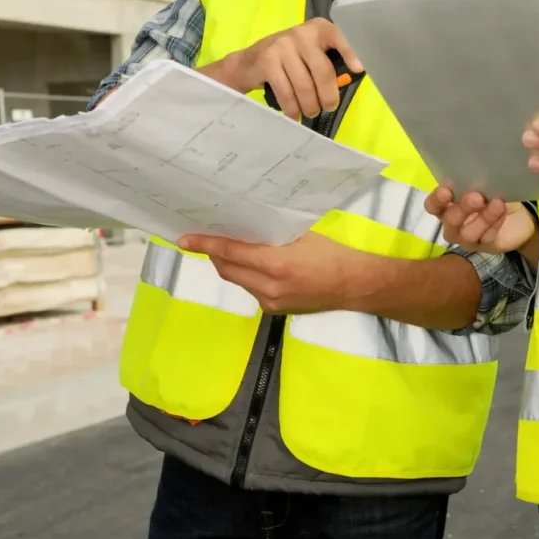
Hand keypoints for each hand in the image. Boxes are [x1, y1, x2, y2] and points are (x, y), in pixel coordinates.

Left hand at [178, 231, 364, 314]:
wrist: (352, 286)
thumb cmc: (331, 254)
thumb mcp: (300, 237)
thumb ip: (271, 236)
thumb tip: (245, 229)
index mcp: (276, 264)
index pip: (231, 252)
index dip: (207, 244)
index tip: (185, 239)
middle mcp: (268, 286)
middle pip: (228, 269)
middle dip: (215, 254)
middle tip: (208, 238)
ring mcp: (270, 302)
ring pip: (238, 280)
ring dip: (231, 265)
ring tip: (232, 249)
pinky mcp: (273, 310)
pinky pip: (251, 289)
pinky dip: (247, 276)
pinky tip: (255, 265)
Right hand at [201, 17, 362, 118]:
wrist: (249, 62)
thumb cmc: (290, 60)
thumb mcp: (311, 55)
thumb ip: (329, 63)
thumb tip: (350, 80)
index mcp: (319, 29)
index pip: (338, 36)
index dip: (350, 52)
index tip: (359, 69)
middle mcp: (302, 33)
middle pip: (322, 71)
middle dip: (328, 96)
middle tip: (328, 107)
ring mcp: (283, 45)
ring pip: (304, 85)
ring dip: (310, 105)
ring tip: (310, 112)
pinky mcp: (267, 61)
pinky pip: (286, 92)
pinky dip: (292, 108)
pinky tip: (294, 114)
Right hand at [424, 187, 536, 254]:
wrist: (518, 218)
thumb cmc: (493, 196)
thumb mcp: (484, 185)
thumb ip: (474, 180)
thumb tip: (474, 169)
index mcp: (447, 206)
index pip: (432, 205)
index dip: (436, 200)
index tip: (446, 190)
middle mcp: (453, 224)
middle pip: (450, 220)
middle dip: (462, 208)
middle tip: (476, 196)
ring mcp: (467, 238)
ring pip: (468, 233)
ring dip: (482, 218)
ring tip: (497, 203)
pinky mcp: (484, 246)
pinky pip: (486, 237)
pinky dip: (495, 223)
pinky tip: (502, 210)